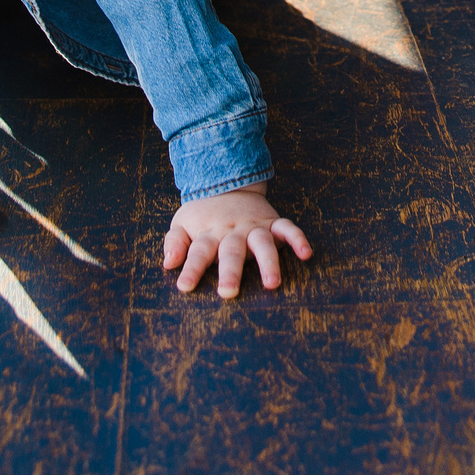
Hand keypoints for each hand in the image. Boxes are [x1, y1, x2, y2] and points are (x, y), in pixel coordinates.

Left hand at [163, 187, 313, 297]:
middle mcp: (232, 232)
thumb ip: (175, 243)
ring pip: (262, 243)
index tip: (185, 286)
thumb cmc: (203, 214)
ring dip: (268, 262)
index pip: (198, 253)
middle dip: (231, 272)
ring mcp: (254, 226)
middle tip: (228, 292)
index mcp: (208, 234)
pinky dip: (298, 239)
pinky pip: (288, 229)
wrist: (228, 182)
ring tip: (272, 283)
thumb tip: (168, 263)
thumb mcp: (182, 223)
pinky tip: (306, 254)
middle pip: (231, 252)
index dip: (191, 269)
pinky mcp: (272, 222)